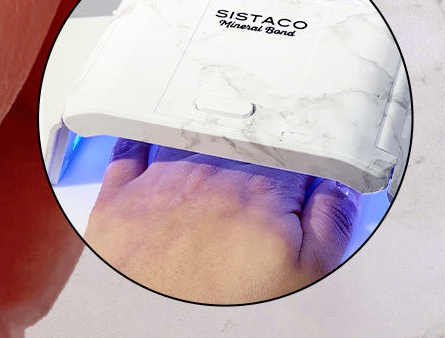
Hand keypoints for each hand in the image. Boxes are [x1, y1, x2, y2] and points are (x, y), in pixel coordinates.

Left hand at [85, 140, 359, 303]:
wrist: (151, 325)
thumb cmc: (227, 302)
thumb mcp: (305, 275)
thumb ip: (331, 223)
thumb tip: (338, 187)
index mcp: (259, 189)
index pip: (290, 153)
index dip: (301, 159)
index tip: (303, 165)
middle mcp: (207, 172)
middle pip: (236, 143)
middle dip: (251, 150)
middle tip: (257, 175)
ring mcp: (160, 178)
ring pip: (185, 138)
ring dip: (199, 140)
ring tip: (212, 158)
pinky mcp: (120, 191)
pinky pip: (130, 151)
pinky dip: (140, 145)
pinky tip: (147, 146)